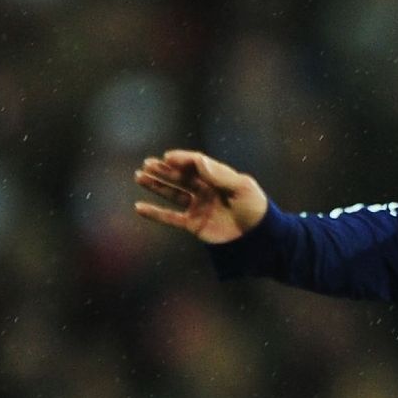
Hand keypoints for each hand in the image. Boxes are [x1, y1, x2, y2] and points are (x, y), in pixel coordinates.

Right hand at [133, 149, 268, 243]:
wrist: (259, 240)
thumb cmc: (256, 210)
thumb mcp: (242, 188)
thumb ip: (220, 174)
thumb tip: (198, 159)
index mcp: (219, 179)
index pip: (196, 164)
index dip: (182, 160)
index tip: (168, 157)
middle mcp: (207, 191)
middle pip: (181, 176)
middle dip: (164, 170)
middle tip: (147, 163)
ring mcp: (199, 207)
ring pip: (173, 194)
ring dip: (156, 185)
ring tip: (139, 176)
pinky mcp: (194, 224)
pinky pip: (170, 218)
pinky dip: (155, 213)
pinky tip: (139, 207)